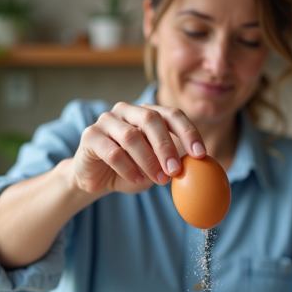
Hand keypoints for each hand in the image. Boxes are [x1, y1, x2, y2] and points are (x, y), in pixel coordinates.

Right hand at [70, 102, 205, 194]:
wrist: (97, 180)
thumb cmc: (131, 170)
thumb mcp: (158, 167)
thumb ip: (174, 161)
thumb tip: (199, 163)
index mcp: (147, 113)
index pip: (172, 114)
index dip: (188, 132)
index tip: (201, 154)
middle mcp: (127, 110)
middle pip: (151, 118)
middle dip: (166, 146)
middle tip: (175, 170)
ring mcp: (107, 120)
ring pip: (131, 136)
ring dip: (148, 161)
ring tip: (159, 180)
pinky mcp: (90, 135)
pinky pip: (112, 152)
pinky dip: (127, 168)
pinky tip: (135, 180)